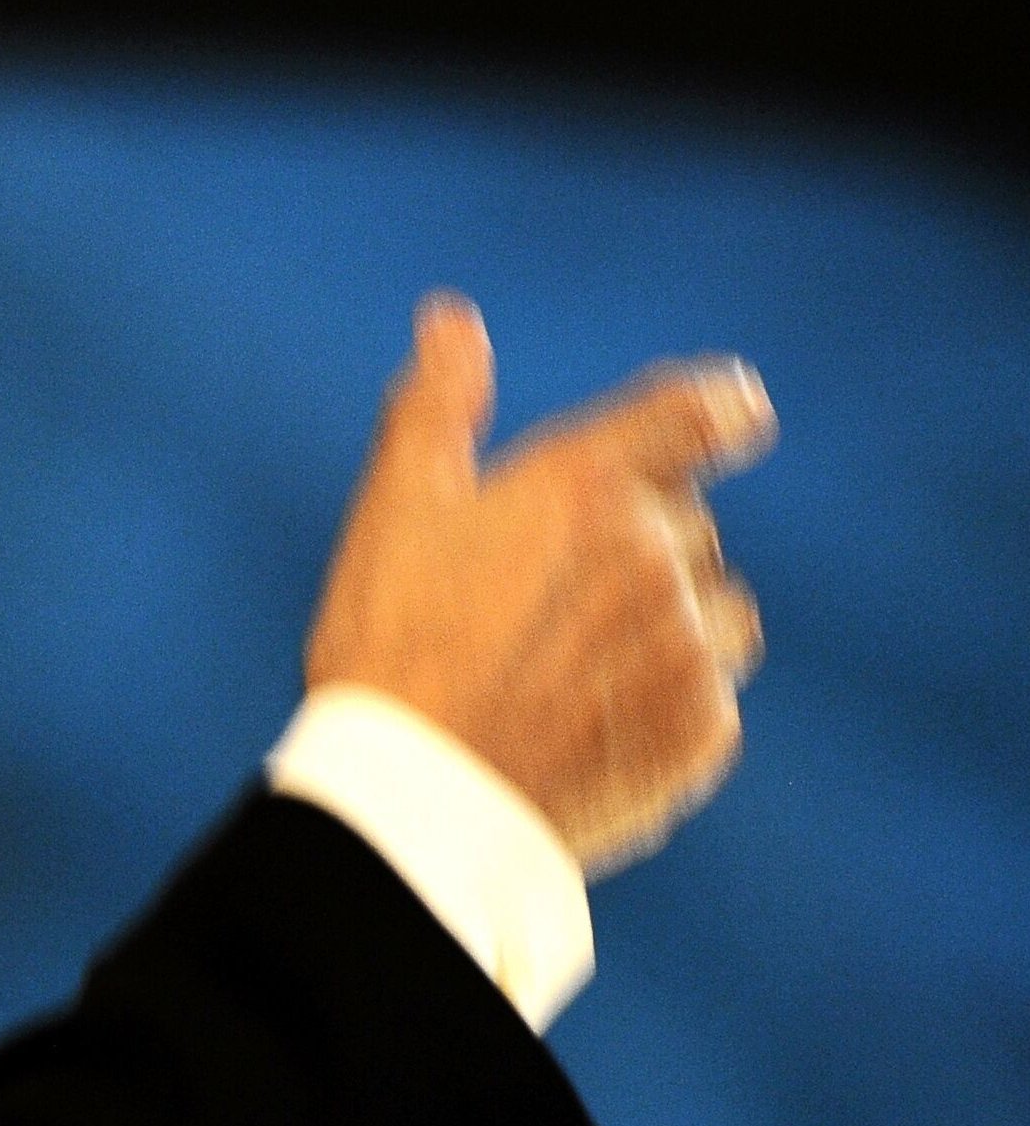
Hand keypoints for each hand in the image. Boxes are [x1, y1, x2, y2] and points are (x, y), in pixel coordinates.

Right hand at [304, 293, 773, 879]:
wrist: (412, 805)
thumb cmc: (390, 651)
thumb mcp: (394, 513)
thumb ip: (436, 407)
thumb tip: (451, 320)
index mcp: (588, 485)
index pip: (702, 413)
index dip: (722, 411)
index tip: (735, 419)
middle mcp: (658, 557)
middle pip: (686, 531)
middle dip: (637, 553)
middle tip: (545, 611)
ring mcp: (688, 649)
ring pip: (715, 618)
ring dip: (669, 631)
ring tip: (572, 678)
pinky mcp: (701, 734)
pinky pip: (709, 706)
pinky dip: (663, 713)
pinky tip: (586, 735)